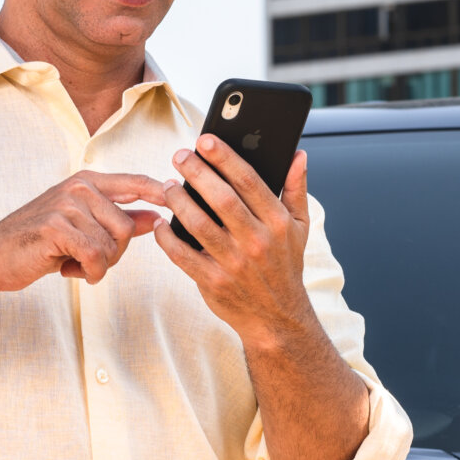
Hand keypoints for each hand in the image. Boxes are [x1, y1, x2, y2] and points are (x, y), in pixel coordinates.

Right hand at [0, 171, 167, 291]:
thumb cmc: (36, 243)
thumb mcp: (81, 228)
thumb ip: (118, 220)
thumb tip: (156, 217)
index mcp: (85, 182)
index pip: (132, 183)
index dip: (157, 190)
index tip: (175, 196)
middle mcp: (78, 187)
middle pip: (126, 227)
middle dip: (115, 254)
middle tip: (90, 261)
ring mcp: (66, 204)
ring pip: (110, 245)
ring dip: (97, 266)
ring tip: (73, 263)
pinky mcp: (56, 227)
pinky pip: (94, 256)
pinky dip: (88, 273)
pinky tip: (70, 271)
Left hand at [154, 136, 317, 345]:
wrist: (277, 318)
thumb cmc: (285, 266)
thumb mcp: (300, 227)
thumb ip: (296, 188)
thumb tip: (298, 154)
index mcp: (277, 222)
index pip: (249, 180)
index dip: (225, 157)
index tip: (205, 140)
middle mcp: (256, 241)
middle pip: (221, 198)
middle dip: (197, 172)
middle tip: (179, 156)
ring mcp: (234, 263)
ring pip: (198, 223)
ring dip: (178, 201)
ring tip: (168, 186)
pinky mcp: (213, 282)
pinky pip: (182, 255)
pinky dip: (167, 238)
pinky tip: (160, 224)